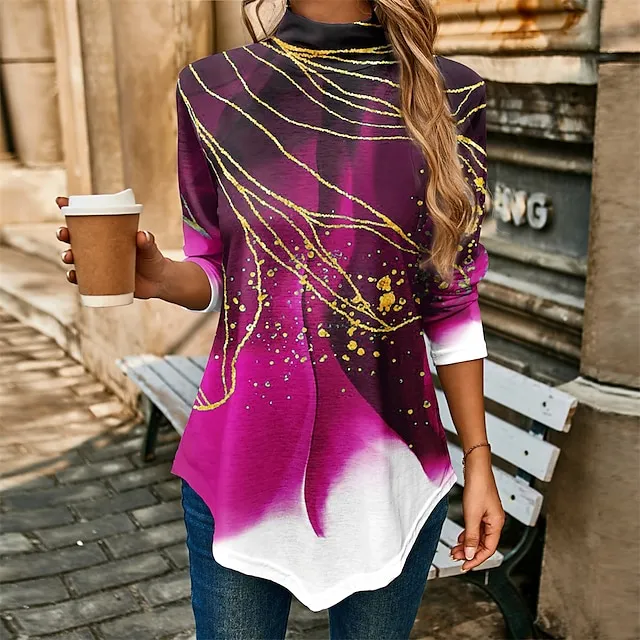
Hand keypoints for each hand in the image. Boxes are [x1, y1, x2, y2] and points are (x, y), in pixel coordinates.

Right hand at [55, 196, 167, 299]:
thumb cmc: (152, 259)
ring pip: (75, 258)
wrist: (158, 282)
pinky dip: (74, 277)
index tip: (61, 201)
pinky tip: (72, 276)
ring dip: (67, 255)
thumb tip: (142, 235)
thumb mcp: (150, 248)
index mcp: (107, 234)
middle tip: (64, 233)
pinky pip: (82, 279)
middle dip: (64, 233)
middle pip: (74, 238)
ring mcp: (98, 264)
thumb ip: (148, 241)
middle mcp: (98, 248)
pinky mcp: (99, 280)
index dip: (70, 209)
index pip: (86, 219)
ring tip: (68, 256)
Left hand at [450, 449, 504, 570]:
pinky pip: (476, 528)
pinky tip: (461, 537)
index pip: (489, 549)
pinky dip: (468, 534)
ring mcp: (489, 515)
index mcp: (497, 524)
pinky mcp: (482, 509)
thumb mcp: (472, 515)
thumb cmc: (478, 486)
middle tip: (456, 557)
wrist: (476, 467)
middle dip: (469, 552)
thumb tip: (470, 553)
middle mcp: (495, 521)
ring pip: (479, 536)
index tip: (465, 566)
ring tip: (455, 549)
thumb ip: (471, 536)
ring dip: (467, 544)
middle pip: (483, 544)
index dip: (476, 559)